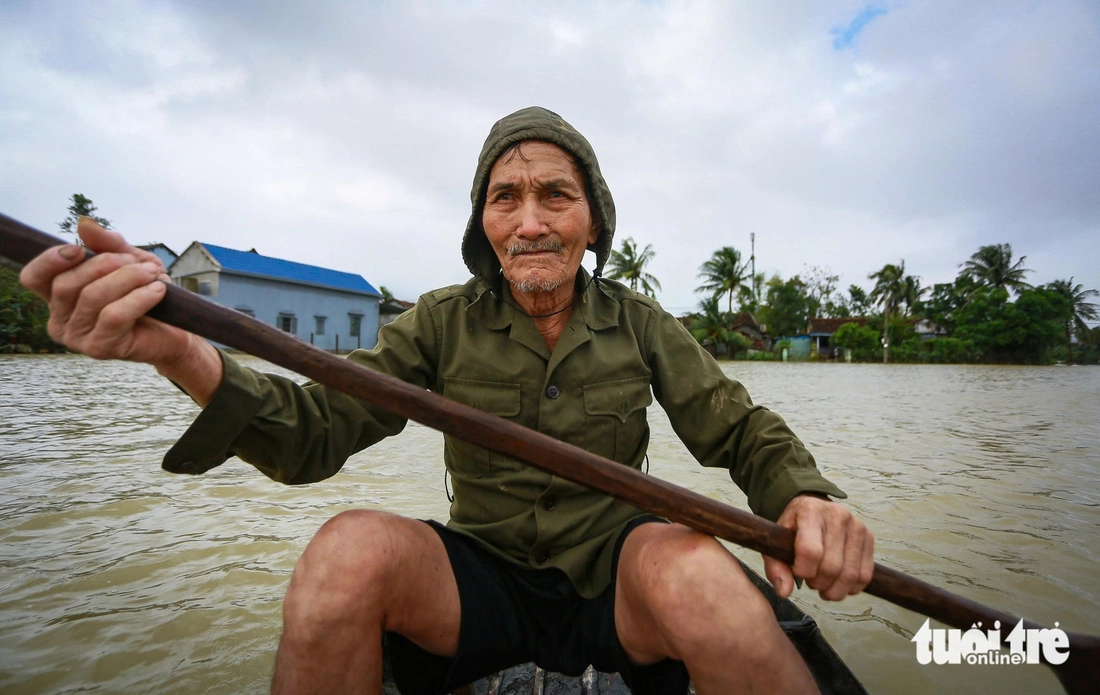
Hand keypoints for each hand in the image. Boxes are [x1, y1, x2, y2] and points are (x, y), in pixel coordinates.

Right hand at [20, 217, 221, 403]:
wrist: (175, 330)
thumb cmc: (146, 294)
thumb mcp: (129, 261)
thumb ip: (107, 244)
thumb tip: (84, 224)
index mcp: (58, 296)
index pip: (34, 277)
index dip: (50, 260)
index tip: (80, 249)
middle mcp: (60, 320)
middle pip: (67, 284)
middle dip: (105, 265)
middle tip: (138, 263)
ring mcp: (76, 338)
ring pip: (93, 297)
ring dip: (128, 278)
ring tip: (153, 274)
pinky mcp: (99, 349)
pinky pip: (114, 316)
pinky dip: (139, 297)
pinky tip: (158, 290)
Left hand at [762, 494, 873, 600]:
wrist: (815, 511)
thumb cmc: (794, 528)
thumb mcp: (777, 542)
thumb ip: (776, 567)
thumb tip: (784, 592)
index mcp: (810, 511)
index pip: (810, 551)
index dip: (803, 571)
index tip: (797, 572)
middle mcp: (837, 515)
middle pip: (831, 566)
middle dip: (818, 583)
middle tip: (810, 581)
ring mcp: (857, 526)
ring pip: (850, 574)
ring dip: (834, 590)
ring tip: (823, 585)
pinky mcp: (869, 538)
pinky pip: (864, 575)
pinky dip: (850, 588)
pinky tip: (838, 584)